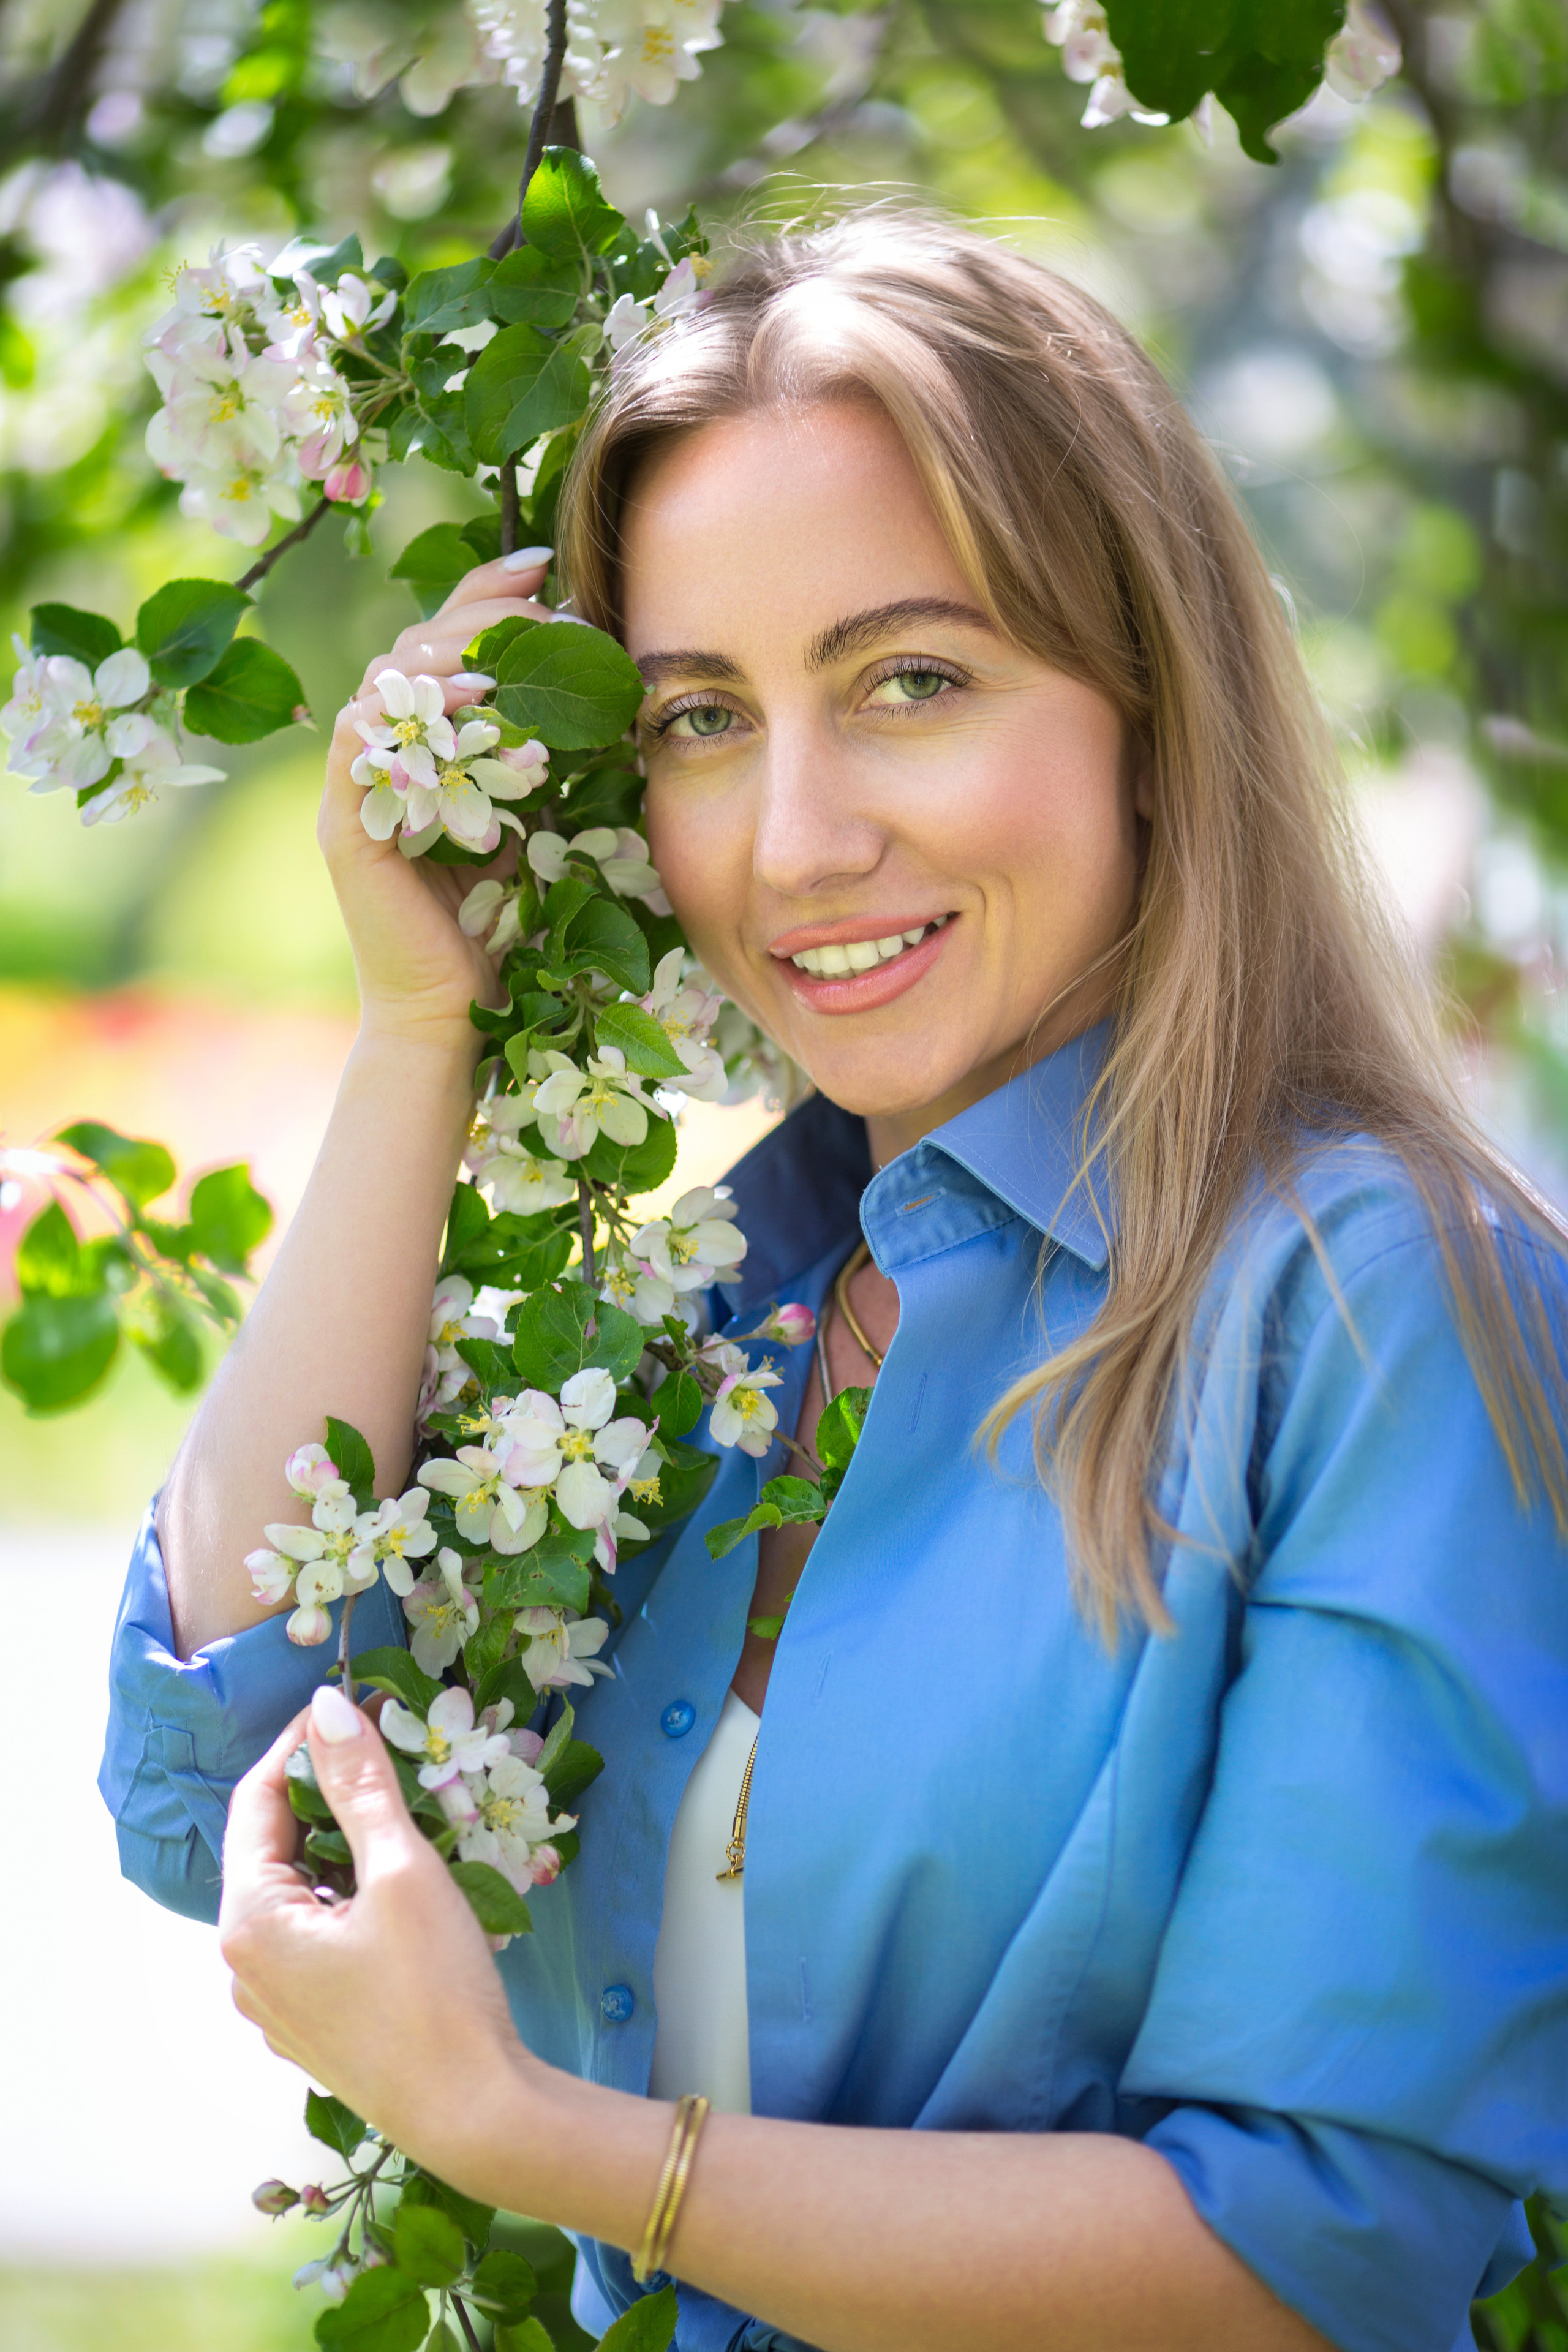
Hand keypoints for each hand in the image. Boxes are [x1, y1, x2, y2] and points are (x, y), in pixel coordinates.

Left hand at [219, 1685, 531, 2179]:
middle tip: (387, 1752)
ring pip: (299, 1896)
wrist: (475, 2112)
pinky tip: (401, 1891)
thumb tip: (327, 1706)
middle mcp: (245, 1967)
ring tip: (403, 1815)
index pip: (256, 1802)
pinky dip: (349, 1899)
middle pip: (274, 1850)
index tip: (352, 1704)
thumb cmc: (435, 1991)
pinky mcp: (314, 2029)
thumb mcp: (401, 1872)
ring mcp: (277, 2007)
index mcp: (250, 1924)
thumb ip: (360, 1785)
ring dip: (342, 1848)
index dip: (300, 1744)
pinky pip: (316, 1941)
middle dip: (326, 1795)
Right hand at [320, 553, 554, 1048]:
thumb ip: (531, 763)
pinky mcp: (345, 828)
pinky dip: (410, 710)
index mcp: (419, 750)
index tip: (543, 563)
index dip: (485, 599)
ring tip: (509, 644)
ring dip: (448, 651)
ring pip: (383, 681)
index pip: (442, 649)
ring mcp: (352, 791)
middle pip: (410, 648)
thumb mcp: (526, 825)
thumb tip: (584, 697)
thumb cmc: (495, 929)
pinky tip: (465, 697)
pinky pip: (363, 740)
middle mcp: (377, 758)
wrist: (454, 1017)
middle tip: (540, 592)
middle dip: (476, 610)